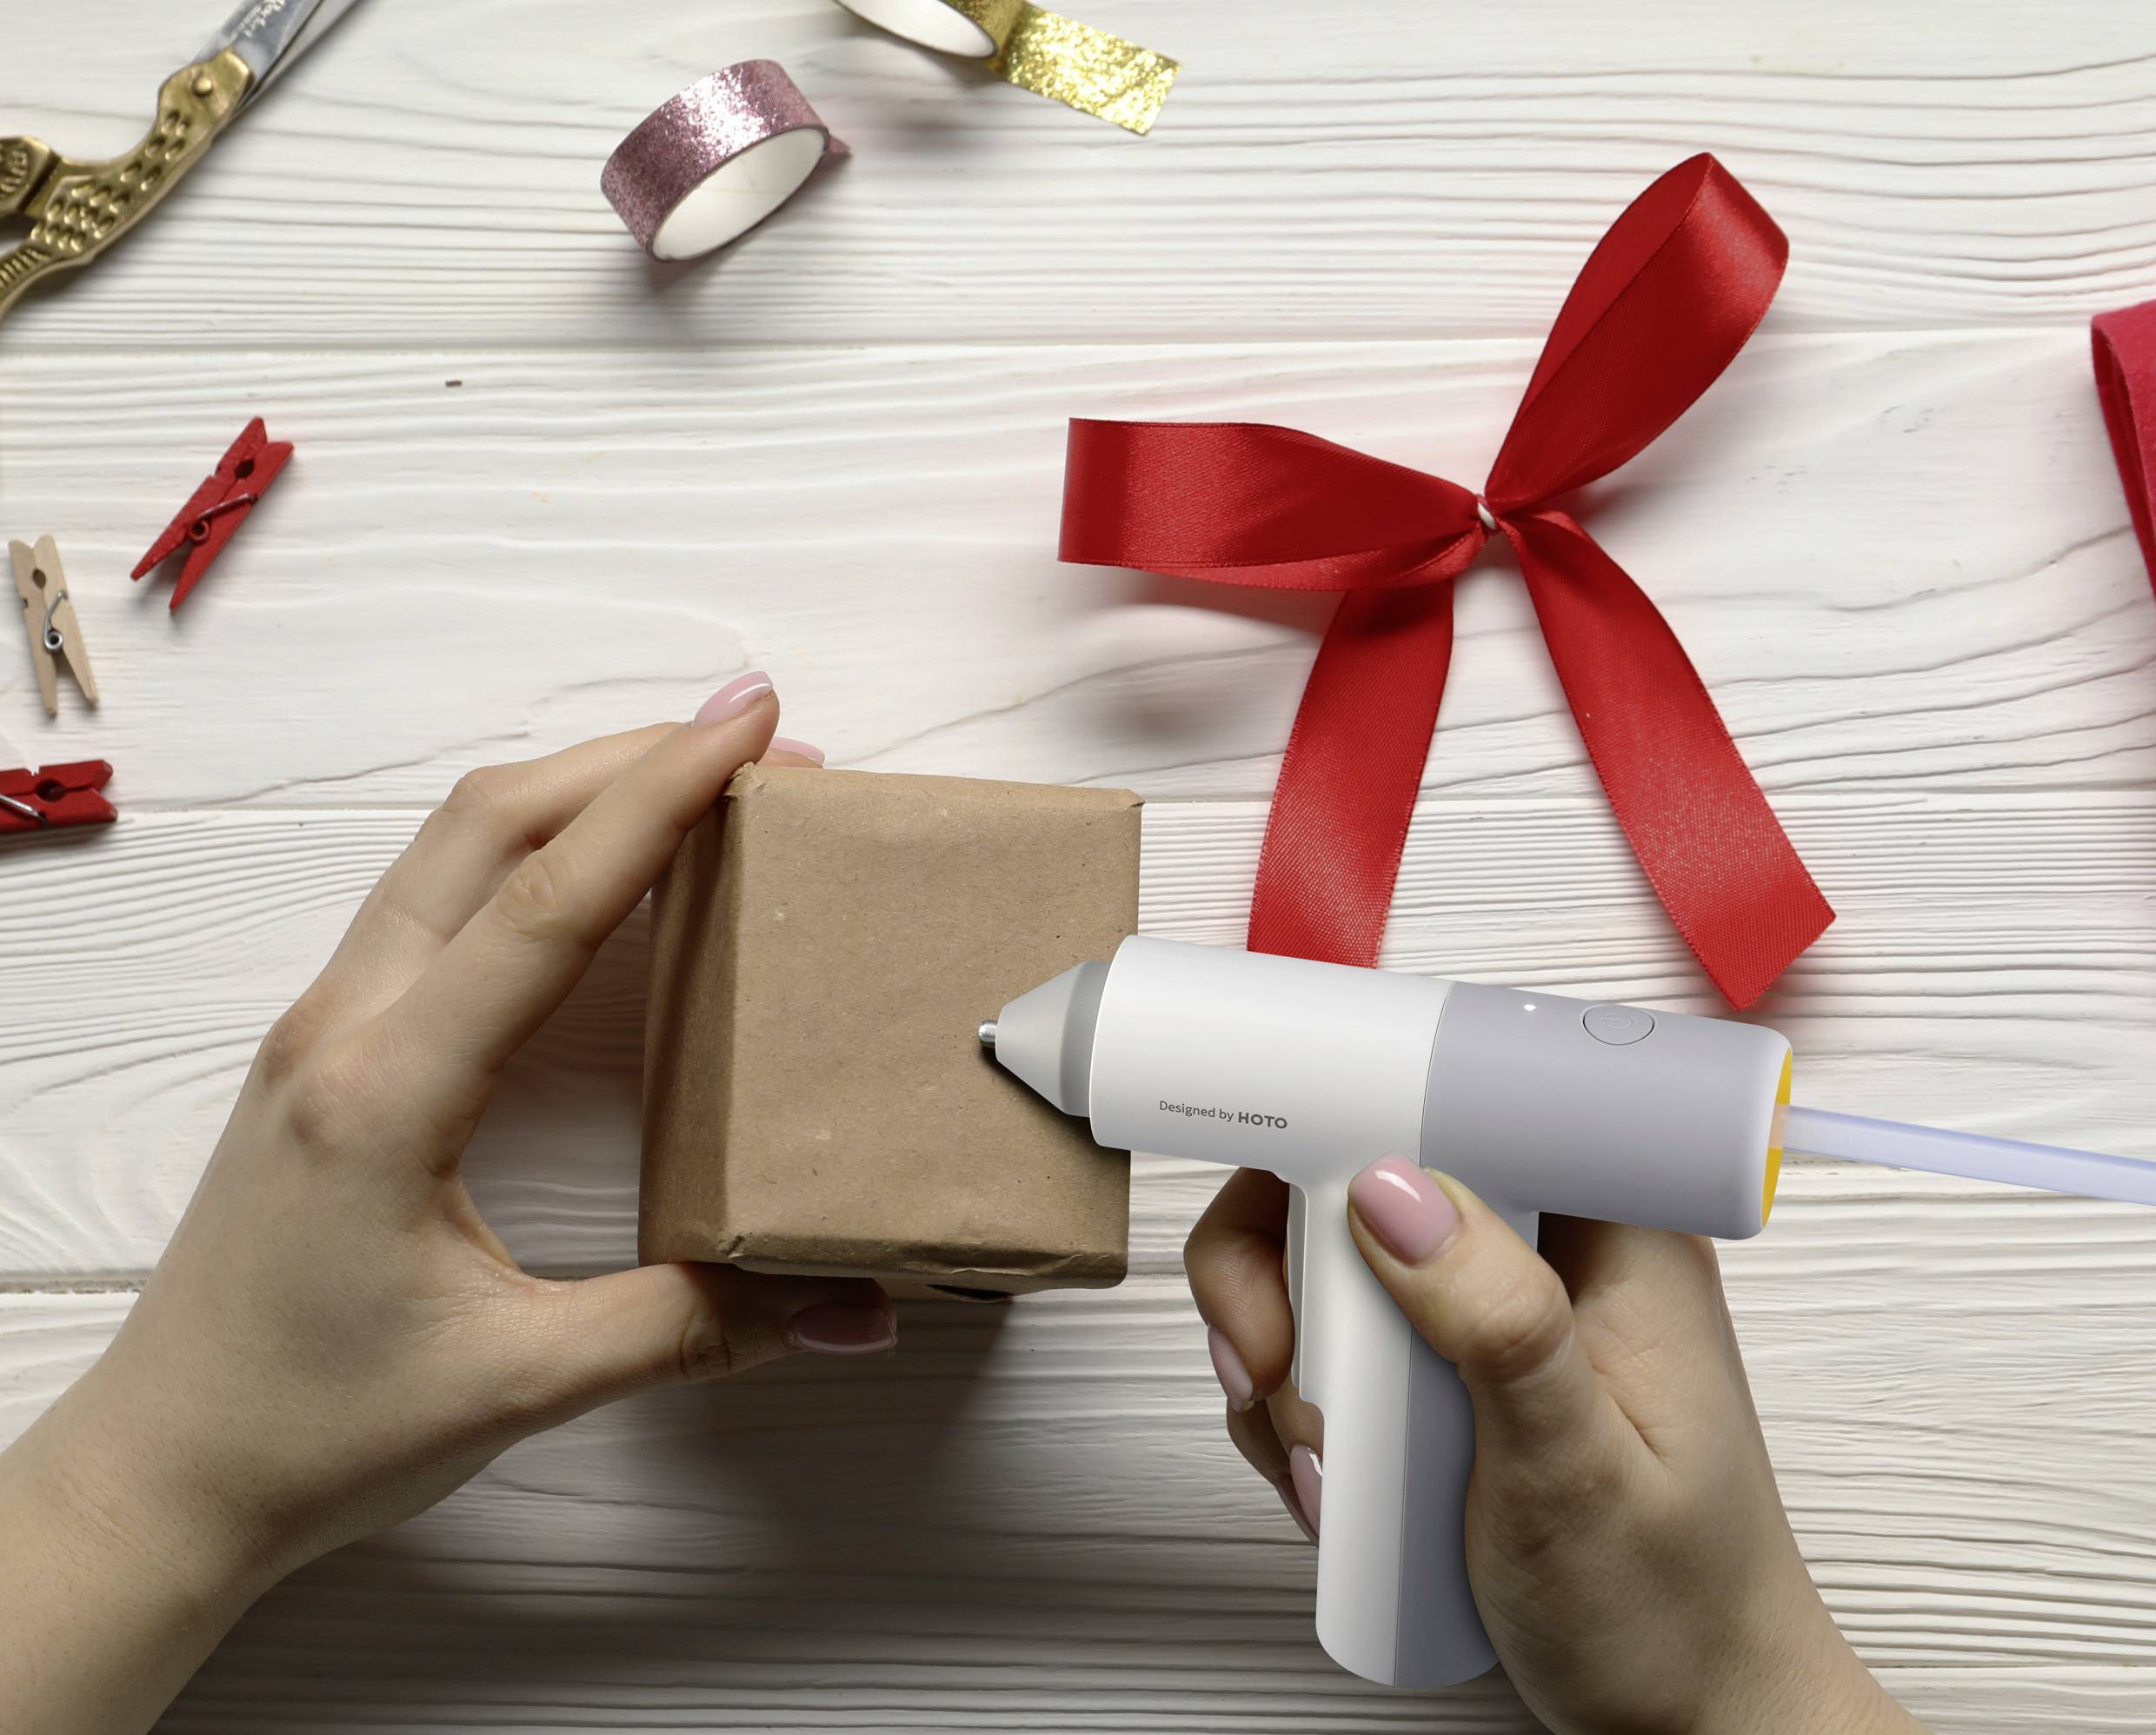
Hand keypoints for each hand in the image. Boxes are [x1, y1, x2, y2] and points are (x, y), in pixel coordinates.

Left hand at [0, 675, 891, 1734]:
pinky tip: (594, 863)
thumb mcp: (525, 1383)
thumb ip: (697, 1326)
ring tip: (693, 771)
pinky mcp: (329, 1047)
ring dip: (574, 788)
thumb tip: (850, 1301)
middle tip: (756, 732)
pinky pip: (433, 895)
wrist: (167, 1471)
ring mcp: (324, 1028)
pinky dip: (529, 844)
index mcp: (388, 1092)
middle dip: (628, 757)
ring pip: (450, 846)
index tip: (752, 728)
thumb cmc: (316, 1430)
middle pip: (487, 825)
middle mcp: (344, 1029)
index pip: (544, 903)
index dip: (658, 800)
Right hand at [1187, 1162, 1926, 1734]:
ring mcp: (1491, 1313)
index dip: (1349, 1120)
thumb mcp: (1579, 1472)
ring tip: (1320, 1458)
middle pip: (1361, 1180)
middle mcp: (1545, 1254)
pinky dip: (1300, 1402)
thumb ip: (1497, 1323)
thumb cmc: (1677, 1612)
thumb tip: (1395, 1187)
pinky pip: (1336, 1343)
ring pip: (1329, 1265)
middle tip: (1269, 1366)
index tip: (1280, 1196)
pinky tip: (1328, 1476)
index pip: (1460, 1102)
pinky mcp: (1451, 1372)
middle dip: (1285, 1276)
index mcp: (1610, 1233)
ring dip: (1287, 1356)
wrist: (1690, 1725)